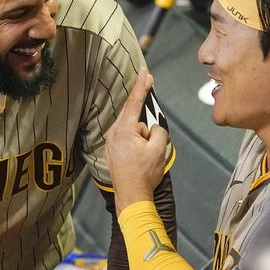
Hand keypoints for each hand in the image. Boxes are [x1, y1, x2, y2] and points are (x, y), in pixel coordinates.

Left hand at [104, 67, 168, 214]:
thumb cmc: (144, 174)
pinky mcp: (112, 150)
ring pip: (133, 130)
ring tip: (145, 158)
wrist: (131, 197)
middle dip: (146, 128)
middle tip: (150, 145)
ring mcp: (111, 142)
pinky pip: (128, 138)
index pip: (134, 102)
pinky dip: (137, 143)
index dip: (141, 86)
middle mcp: (113, 133)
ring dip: (143, 138)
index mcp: (124, 130)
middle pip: (135, 118)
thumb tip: (153, 129)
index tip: (144, 72)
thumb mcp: (159, 149)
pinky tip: (140, 158)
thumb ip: (159, 131)